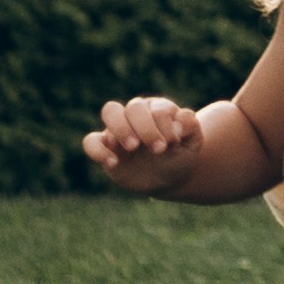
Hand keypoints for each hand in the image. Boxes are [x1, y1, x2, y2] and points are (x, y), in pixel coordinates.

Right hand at [83, 95, 202, 193]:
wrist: (168, 177)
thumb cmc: (180, 155)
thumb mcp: (193, 143)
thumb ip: (191, 127)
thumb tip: (180, 117)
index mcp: (159, 108)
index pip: (157, 108)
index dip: (164, 125)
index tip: (172, 144)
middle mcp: (138, 114)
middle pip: (134, 106)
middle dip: (146, 127)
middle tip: (157, 149)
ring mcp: (120, 129)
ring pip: (110, 111)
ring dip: (121, 128)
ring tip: (133, 148)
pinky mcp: (106, 148)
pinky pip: (90, 141)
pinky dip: (98, 150)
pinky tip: (113, 163)